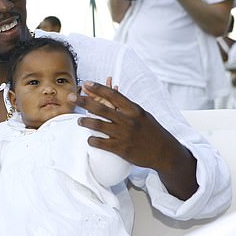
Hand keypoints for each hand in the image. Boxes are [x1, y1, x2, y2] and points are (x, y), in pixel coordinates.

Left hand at [70, 81, 188, 172]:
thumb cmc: (151, 131)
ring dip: (84, 121)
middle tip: (71, 97)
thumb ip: (126, 107)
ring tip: (79, 120)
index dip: (98, 88)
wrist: (165, 152)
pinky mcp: (121, 149)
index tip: (85, 83)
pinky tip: (89, 138)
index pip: (113, 95)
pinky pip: (100, 142)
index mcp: (134, 110)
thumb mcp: (142, 115)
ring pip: (97, 125)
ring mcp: (124, 134)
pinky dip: (92, 139)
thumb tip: (110, 95)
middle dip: (83, 101)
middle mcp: (128, 120)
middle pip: (101, 108)